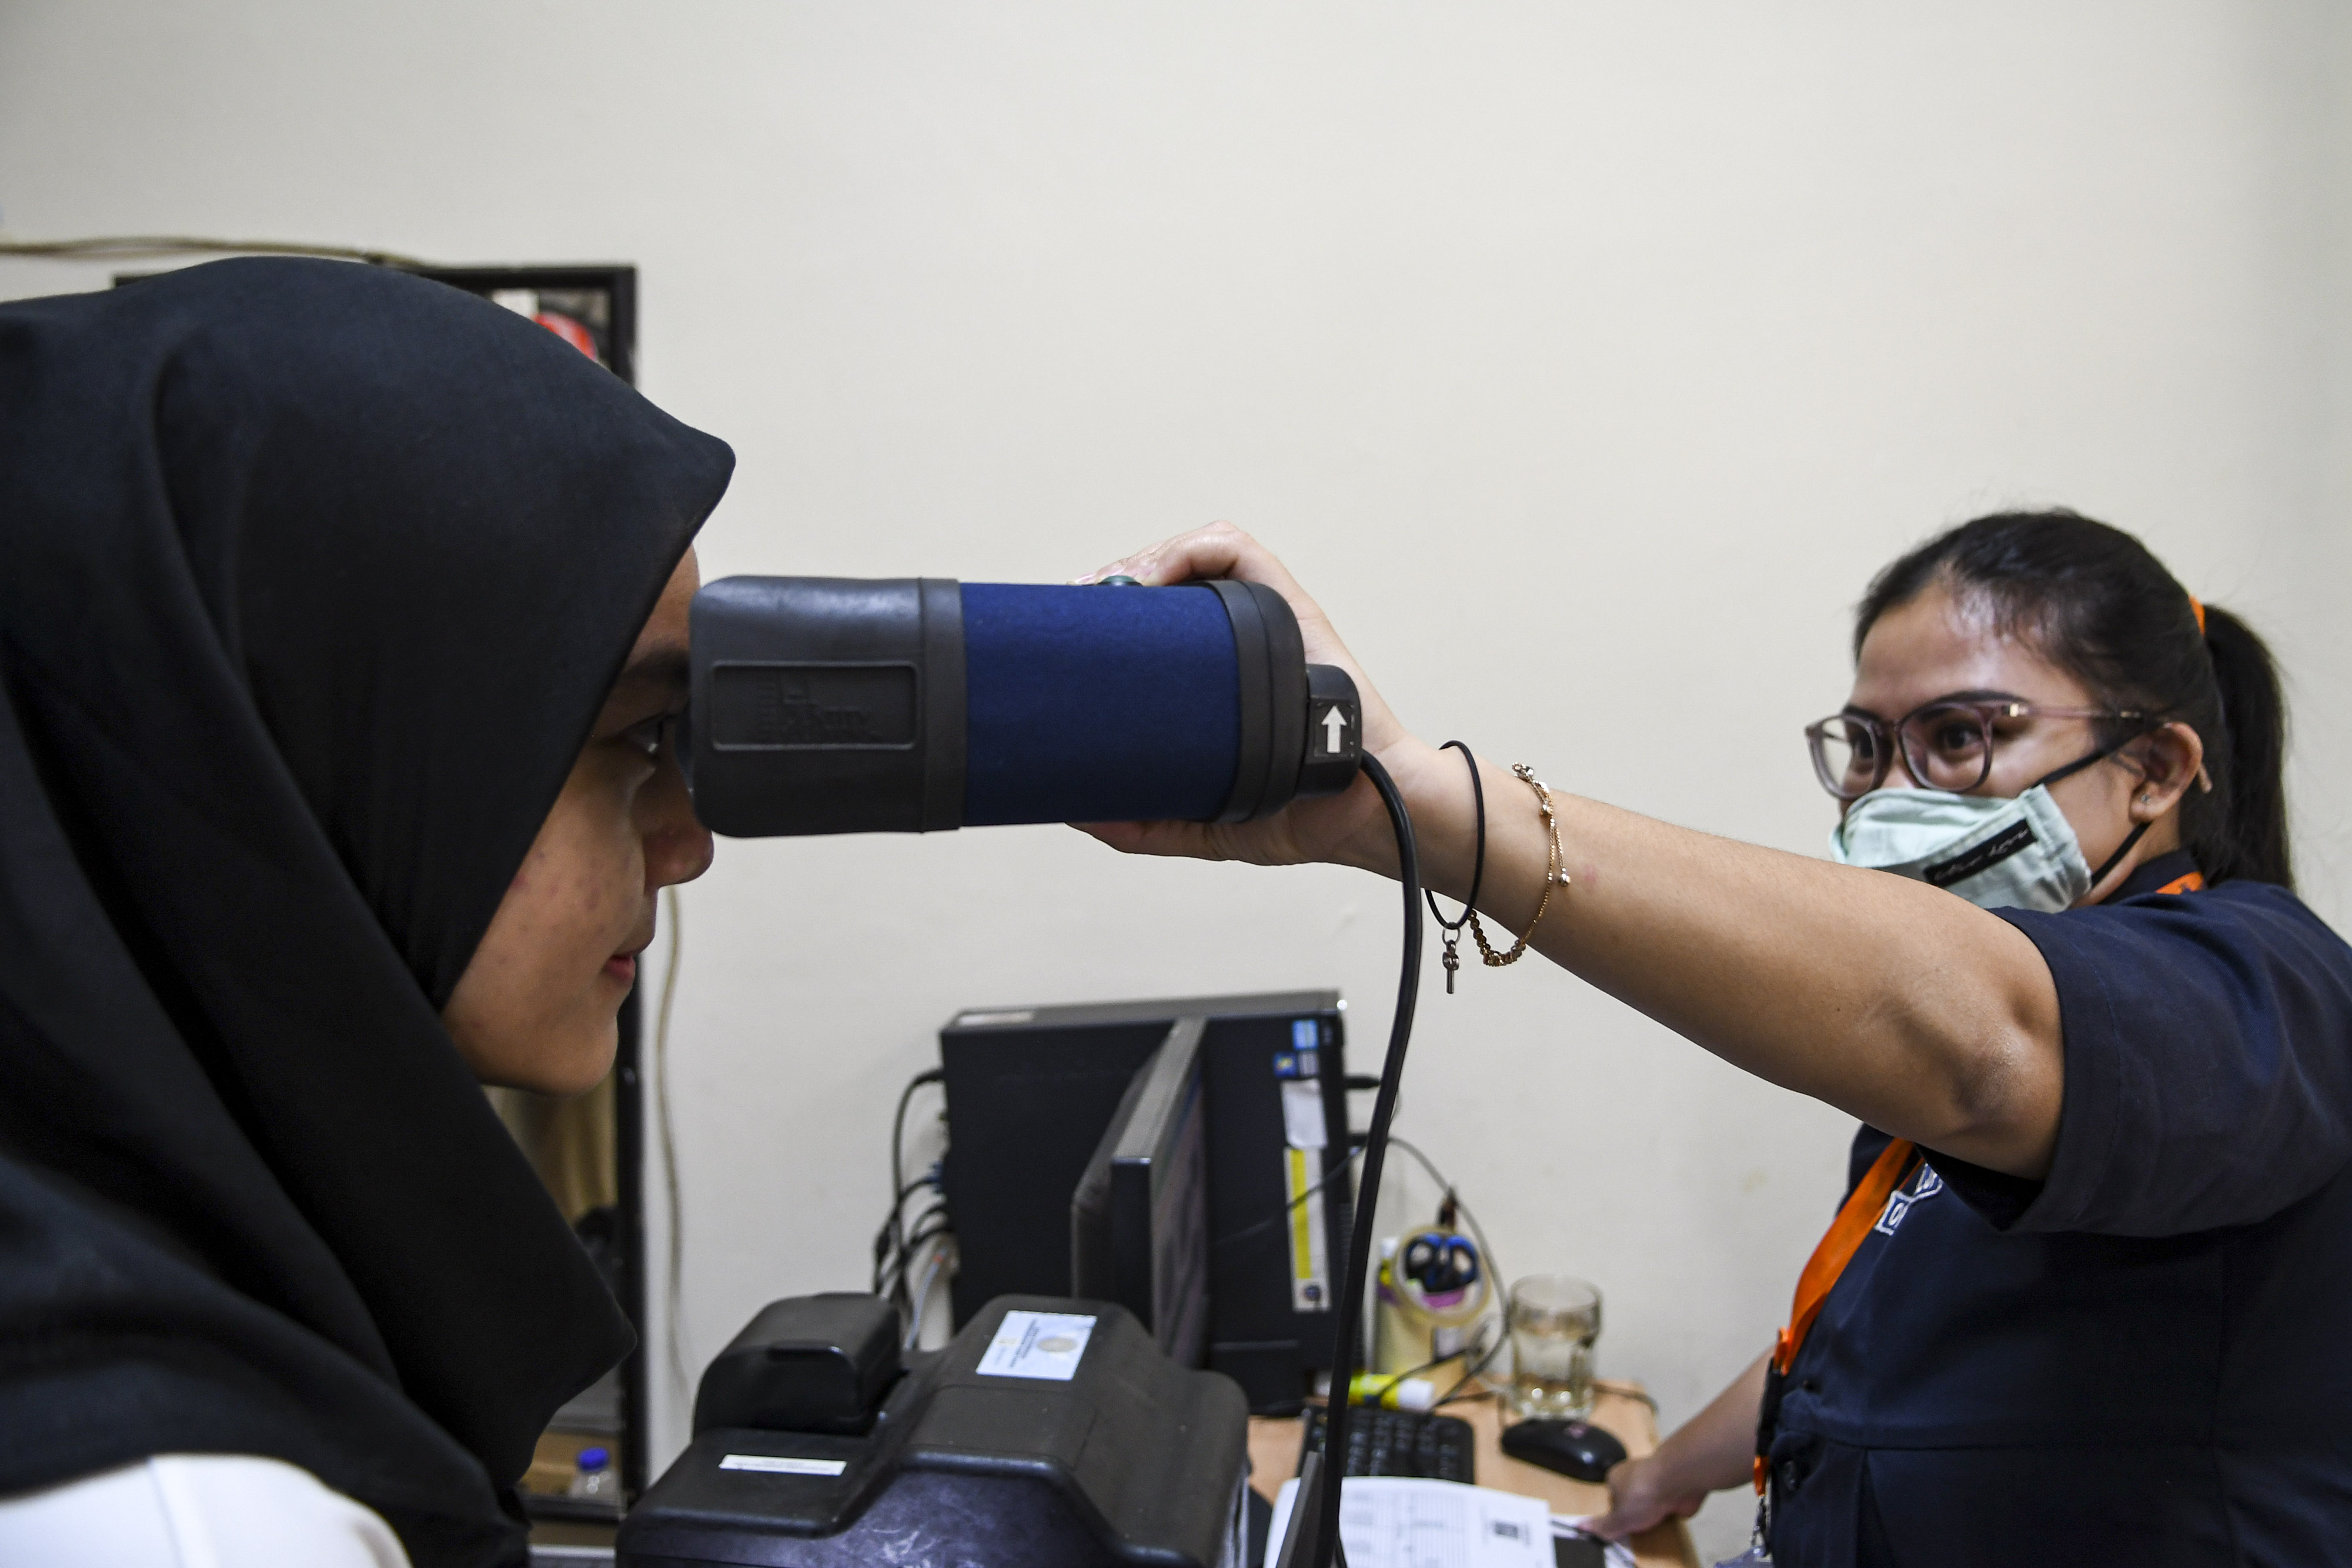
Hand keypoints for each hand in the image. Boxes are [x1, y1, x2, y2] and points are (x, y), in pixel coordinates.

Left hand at [1076, 522, 1440, 876]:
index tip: (1065, 639)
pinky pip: (1236, 548)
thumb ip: (1139, 823)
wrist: (1359, 813)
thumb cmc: (1297, 813)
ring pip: (1197, 553)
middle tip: (1077, 609)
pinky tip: (1151, 582)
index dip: (1106, 620)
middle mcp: (1241, 642)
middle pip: (1168, 579)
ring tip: (1111, 591)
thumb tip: (1073, 811)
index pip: (1154, 627)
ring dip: (1145, 558)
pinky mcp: (1290, 605)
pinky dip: (1186, 549)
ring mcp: (1266, 620)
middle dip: (1115, 585)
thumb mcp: (1198, 823)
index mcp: (1216, 682)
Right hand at [1585, 1453, 1710, 1541]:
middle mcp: (1634, 1474)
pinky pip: (1668, 1499)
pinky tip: (1670, 1517)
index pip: (1611, 1497)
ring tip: (1656, 1524)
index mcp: (1615, 1477)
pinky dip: (1669, 1508)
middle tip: (1640, 1528)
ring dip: (1654, 1510)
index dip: (1616, 1513)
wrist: (1676, 1481)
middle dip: (1636, 1512)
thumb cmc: (1640, 1495)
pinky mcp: (1674, 1484)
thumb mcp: (1618, 1517)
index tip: (1622, 1525)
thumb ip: (1603, 1525)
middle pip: (1632, 1497)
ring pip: (1651, 1498)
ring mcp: (1656, 1478)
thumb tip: (1580, 1527)